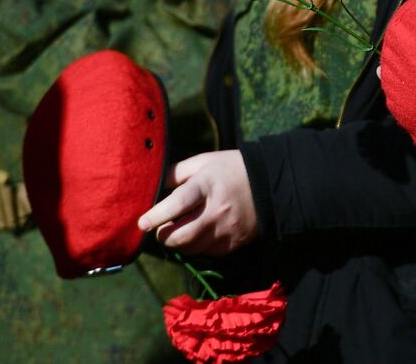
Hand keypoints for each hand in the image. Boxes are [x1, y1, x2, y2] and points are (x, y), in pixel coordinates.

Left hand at [137, 151, 257, 255]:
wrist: (272, 183)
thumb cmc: (233, 169)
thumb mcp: (205, 162)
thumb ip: (177, 173)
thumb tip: (152, 185)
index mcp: (207, 186)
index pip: (177, 204)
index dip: (156, 216)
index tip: (143, 223)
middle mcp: (217, 210)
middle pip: (181, 236)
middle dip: (164, 236)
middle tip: (161, 229)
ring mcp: (227, 229)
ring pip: (191, 248)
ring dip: (179, 242)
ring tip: (180, 230)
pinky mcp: (234, 242)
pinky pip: (207, 253)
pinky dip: (197, 246)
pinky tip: (200, 233)